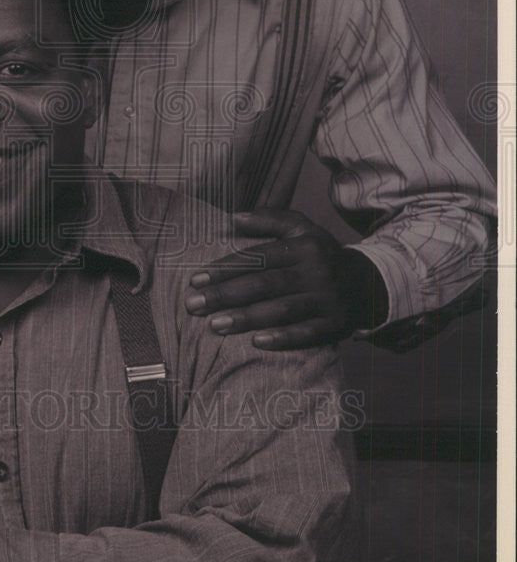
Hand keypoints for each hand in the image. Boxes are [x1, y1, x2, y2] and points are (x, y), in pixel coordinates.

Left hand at [184, 209, 386, 348]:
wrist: (368, 283)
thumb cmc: (321, 255)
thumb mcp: (301, 229)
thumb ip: (268, 220)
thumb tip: (232, 218)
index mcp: (303, 247)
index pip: (259, 257)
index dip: (226, 268)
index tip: (196, 279)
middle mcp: (315, 271)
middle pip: (265, 284)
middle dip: (226, 295)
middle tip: (194, 305)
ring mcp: (327, 299)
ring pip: (282, 309)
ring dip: (247, 318)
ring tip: (214, 325)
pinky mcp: (336, 324)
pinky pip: (308, 333)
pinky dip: (283, 338)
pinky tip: (256, 343)